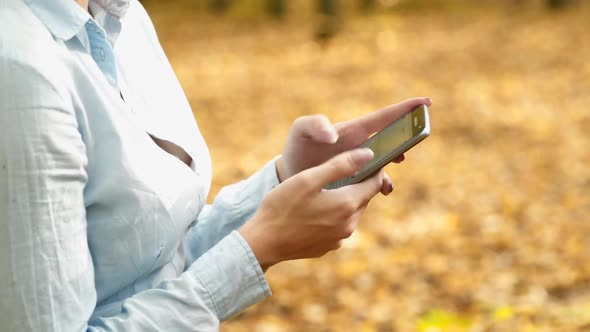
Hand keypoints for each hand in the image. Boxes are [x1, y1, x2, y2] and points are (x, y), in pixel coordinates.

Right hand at [239, 148, 383, 270]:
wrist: (263, 242)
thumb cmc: (282, 206)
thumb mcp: (309, 178)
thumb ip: (341, 165)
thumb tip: (368, 154)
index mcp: (347, 204)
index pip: (375, 183)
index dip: (374, 169)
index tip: (367, 159)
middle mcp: (349, 224)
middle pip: (363, 198)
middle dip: (357, 184)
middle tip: (341, 171)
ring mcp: (339, 239)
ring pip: (351, 212)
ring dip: (344, 200)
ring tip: (324, 190)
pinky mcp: (328, 247)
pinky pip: (338, 226)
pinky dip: (333, 216)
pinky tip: (314, 210)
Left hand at [277, 97, 431, 193]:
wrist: (291, 176)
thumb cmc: (297, 148)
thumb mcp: (300, 131)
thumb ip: (314, 124)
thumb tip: (333, 135)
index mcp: (353, 131)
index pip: (383, 117)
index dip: (404, 108)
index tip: (425, 102)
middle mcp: (362, 146)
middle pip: (393, 138)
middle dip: (408, 135)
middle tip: (419, 134)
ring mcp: (362, 165)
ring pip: (388, 162)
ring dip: (396, 162)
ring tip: (395, 166)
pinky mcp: (359, 182)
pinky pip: (377, 182)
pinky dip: (383, 185)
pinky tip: (382, 189)